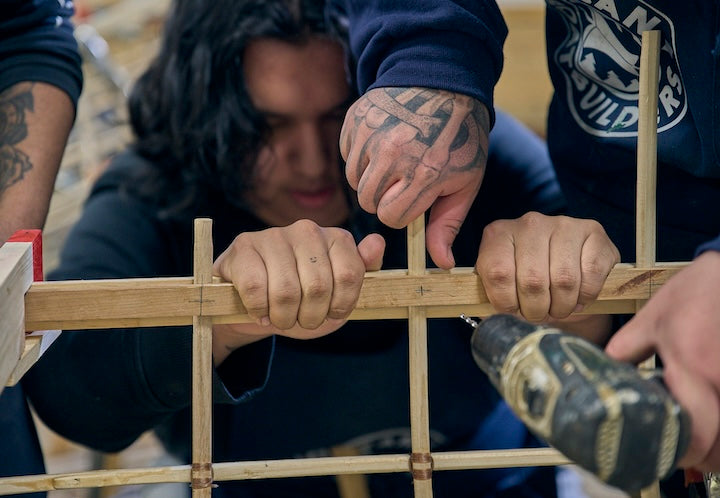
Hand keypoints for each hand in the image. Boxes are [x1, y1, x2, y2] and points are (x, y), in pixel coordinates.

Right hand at [211, 220, 384, 363]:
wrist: (258, 302)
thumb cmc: (305, 298)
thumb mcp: (340, 292)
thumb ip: (364, 270)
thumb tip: (377, 242)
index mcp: (336, 238)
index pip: (349, 276)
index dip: (341, 305)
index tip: (331, 313)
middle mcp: (307, 229)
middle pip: (318, 287)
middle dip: (311, 316)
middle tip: (303, 320)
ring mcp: (274, 235)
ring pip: (286, 291)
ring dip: (284, 317)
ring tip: (283, 318)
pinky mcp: (244, 247)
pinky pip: (255, 288)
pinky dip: (259, 310)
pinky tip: (261, 312)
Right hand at [340, 87, 488, 269]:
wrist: (445, 82)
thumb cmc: (459, 139)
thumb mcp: (464, 183)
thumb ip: (447, 225)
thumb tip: (441, 264)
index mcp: (423, 172)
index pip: (390, 217)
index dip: (401, 212)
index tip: (414, 197)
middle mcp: (393, 153)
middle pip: (367, 201)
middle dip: (384, 196)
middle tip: (404, 177)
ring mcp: (371, 134)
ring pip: (354, 180)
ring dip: (371, 177)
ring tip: (395, 158)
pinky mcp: (355, 120)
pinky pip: (348, 155)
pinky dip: (362, 155)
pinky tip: (383, 140)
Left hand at [476, 213, 619, 323]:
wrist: (565, 267)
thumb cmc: (527, 279)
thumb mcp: (503, 283)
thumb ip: (496, 294)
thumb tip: (500, 318)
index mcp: (499, 234)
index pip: (497, 273)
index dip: (506, 302)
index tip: (513, 311)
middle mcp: (530, 223)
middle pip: (532, 280)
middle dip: (536, 310)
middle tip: (538, 315)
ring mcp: (563, 224)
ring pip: (564, 280)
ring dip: (561, 306)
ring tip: (557, 309)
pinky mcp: (593, 231)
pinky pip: (591, 274)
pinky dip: (585, 296)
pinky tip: (578, 298)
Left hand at [605, 250, 719, 470]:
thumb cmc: (696, 292)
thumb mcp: (653, 319)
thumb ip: (626, 348)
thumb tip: (602, 368)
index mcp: (693, 369)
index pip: (696, 436)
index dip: (683, 455)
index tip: (667, 453)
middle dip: (704, 457)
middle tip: (684, 453)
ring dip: (719, 444)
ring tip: (700, 439)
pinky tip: (714, 417)